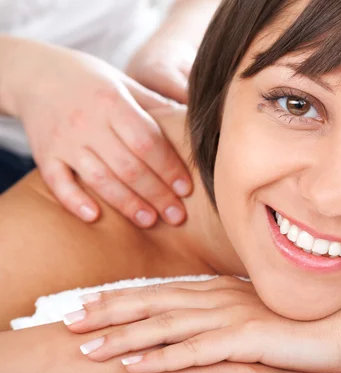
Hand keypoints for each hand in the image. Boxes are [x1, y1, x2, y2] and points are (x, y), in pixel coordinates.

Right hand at [9, 40, 191, 226]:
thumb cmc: (93, 82)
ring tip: (150, 221)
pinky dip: (75, 201)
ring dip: (127, 204)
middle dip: (156, 194)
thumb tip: (196, 120)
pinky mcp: (44, 155)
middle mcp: (88, 122)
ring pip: (99, 179)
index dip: (169, 168)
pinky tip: (95, 217)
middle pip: (128, 166)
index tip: (187, 189)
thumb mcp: (126, 85)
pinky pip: (58, 182)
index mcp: (113, 103)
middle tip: (177, 216)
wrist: (36, 74)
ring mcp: (64, 140)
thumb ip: (157, 105)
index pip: (148, 142)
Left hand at [65, 277, 340, 372]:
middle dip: (109, 309)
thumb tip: (212, 319)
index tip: (93, 300)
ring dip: (123, 334)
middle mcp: (221, 297)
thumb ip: (233, 313)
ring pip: (165, 324)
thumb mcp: (262, 312)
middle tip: (70, 315)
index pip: (163, 290)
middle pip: (154, 300)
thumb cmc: (307, 320)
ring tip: (86, 343)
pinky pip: (195, 350)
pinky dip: (161, 357)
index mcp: (223, 290)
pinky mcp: (245, 339)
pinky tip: (134, 364)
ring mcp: (231, 315)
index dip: (125, 295)